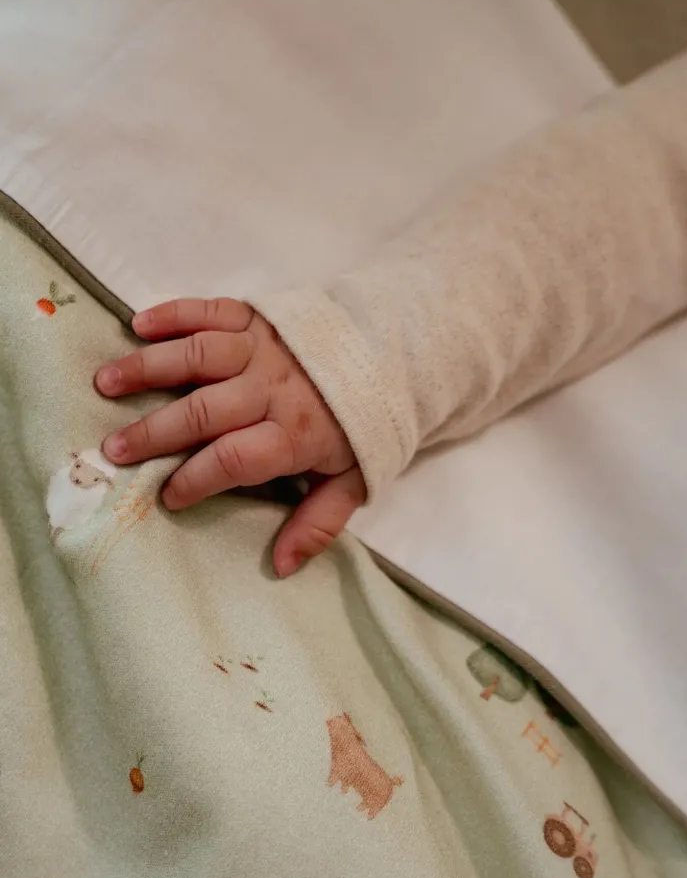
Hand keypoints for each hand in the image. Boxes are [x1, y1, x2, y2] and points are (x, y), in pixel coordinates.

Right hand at [95, 298, 365, 576]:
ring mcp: (264, 349)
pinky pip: (212, 311)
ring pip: (200, 355)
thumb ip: (318, 524)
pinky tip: (138, 324)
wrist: (389, 361)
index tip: (169, 496)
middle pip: (207, 410)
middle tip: (115, 450)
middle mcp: (275, 388)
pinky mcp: (258, 319)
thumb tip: (280, 567)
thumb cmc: (359, 428)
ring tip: (107, 383)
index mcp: (296, 434)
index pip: (237, 458)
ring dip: (150, 367)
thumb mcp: (351, 483)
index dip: (198, 479)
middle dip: (157, 431)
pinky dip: (175, 313)